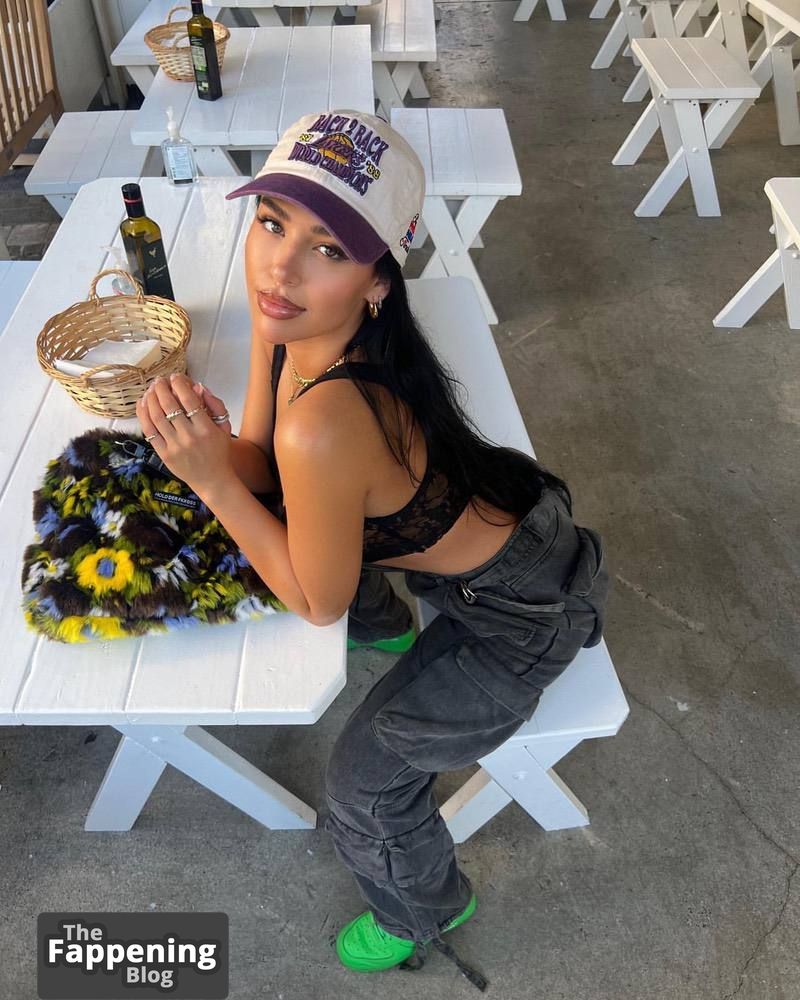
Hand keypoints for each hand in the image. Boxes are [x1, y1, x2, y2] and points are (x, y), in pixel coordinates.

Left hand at [136, 373, 234, 493]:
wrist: (212, 480)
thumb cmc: (219, 452)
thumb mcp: (225, 427)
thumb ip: (215, 405)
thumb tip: (198, 387)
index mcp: (206, 428)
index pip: (189, 399)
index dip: (179, 384)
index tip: (176, 377)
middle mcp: (189, 437)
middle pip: (169, 405)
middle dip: (161, 387)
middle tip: (159, 380)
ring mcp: (175, 446)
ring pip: (156, 416)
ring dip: (151, 398)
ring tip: (151, 389)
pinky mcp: (164, 454)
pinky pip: (149, 431)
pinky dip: (143, 415)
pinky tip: (143, 404)